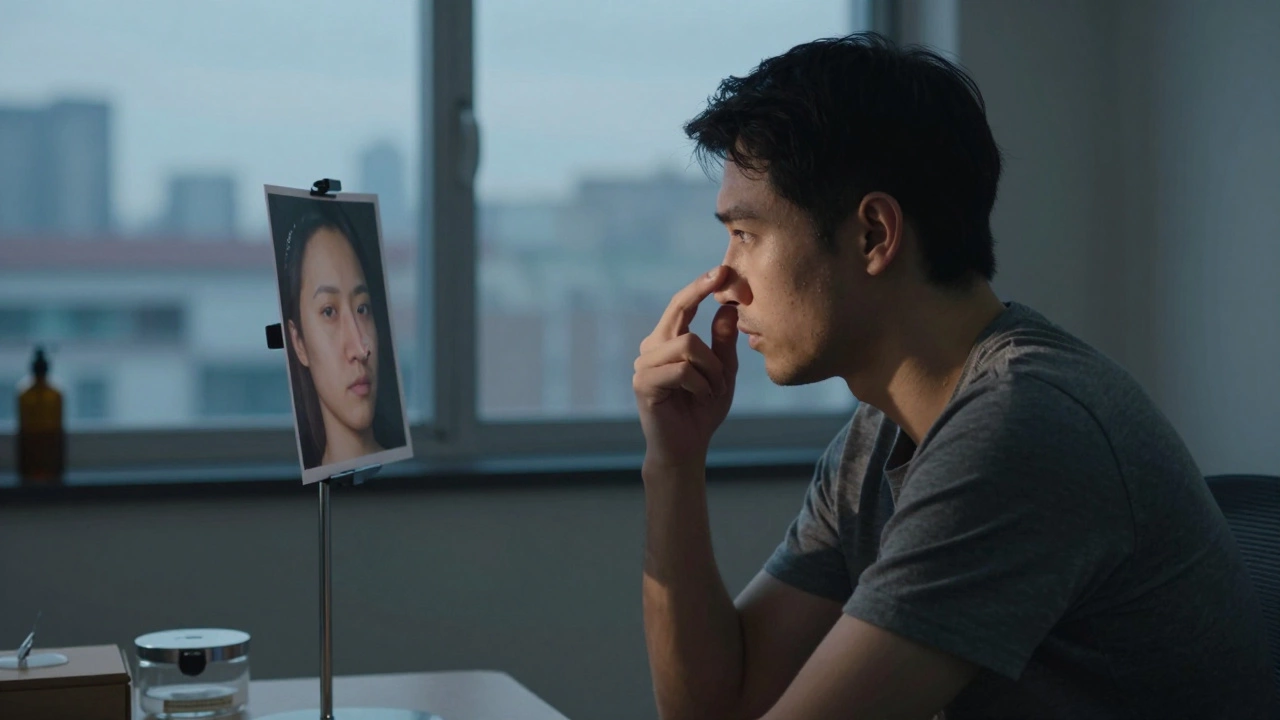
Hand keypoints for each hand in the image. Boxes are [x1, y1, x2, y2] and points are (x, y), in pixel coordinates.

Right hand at [633, 266, 739, 470]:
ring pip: (687, 344)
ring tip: (715, 389)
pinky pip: (682, 370)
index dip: (700, 285)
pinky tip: (703, 398)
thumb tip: (729, 306)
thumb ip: (722, 342)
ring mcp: (643, 365)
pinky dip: (702, 384)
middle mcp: (651, 348)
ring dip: (712, 368)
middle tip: (730, 286)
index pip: (681, 305)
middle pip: (679, 312)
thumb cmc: (702, 410)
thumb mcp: (722, 371)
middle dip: (703, 295)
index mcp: (667, 341)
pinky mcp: (643, 384)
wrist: (686, 448)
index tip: (722, 270)